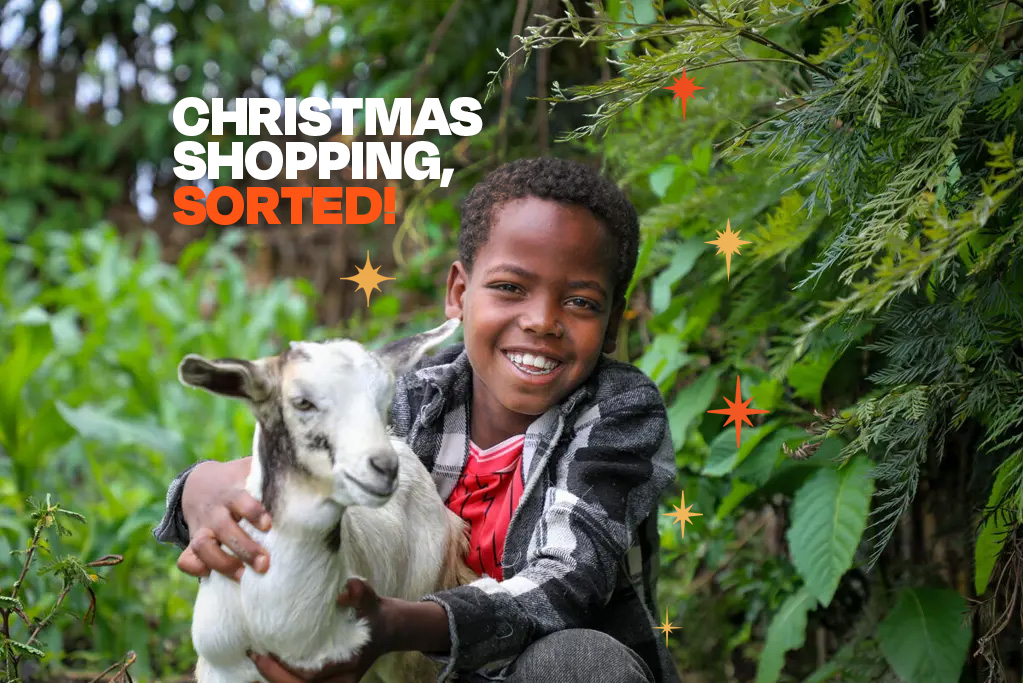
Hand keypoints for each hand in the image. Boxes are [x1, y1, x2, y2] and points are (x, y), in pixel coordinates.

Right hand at [176, 457, 271, 581]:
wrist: (198, 483)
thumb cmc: (238, 480)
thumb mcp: (250, 471)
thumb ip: (272, 474)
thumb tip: (308, 473)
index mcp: (232, 491)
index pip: (241, 500)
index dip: (252, 512)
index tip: (268, 525)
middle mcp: (215, 510)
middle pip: (224, 529)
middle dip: (244, 548)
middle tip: (264, 564)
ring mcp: (202, 527)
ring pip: (202, 546)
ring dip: (222, 563)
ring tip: (244, 577)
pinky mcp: (192, 542)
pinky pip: (185, 558)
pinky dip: (194, 568)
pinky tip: (209, 575)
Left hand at [248, 578, 391, 682]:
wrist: (386, 626)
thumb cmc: (373, 611)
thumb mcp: (369, 598)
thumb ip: (359, 593)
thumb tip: (342, 593)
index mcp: (350, 666)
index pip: (313, 675)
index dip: (286, 668)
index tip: (266, 651)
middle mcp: (341, 681)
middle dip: (274, 677)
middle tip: (256, 656)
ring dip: (275, 679)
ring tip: (256, 662)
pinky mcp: (326, 681)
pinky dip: (281, 677)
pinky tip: (265, 665)